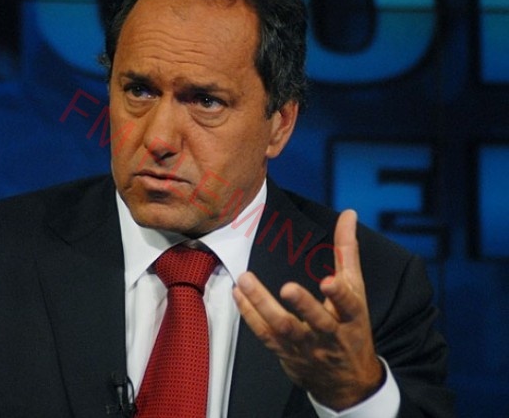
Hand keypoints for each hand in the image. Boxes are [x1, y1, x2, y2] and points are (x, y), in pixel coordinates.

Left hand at [233, 210, 382, 410]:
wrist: (347, 381)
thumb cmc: (351, 326)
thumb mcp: (356, 291)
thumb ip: (347, 251)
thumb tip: (348, 213)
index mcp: (352, 317)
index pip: (349, 304)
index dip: (340, 295)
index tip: (329, 282)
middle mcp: (331, 335)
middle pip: (318, 321)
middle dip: (303, 306)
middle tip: (287, 288)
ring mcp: (307, 347)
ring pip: (284, 328)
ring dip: (262, 304)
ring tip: (245, 280)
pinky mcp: (286, 352)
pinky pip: (265, 335)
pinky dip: (250, 315)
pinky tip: (238, 294)